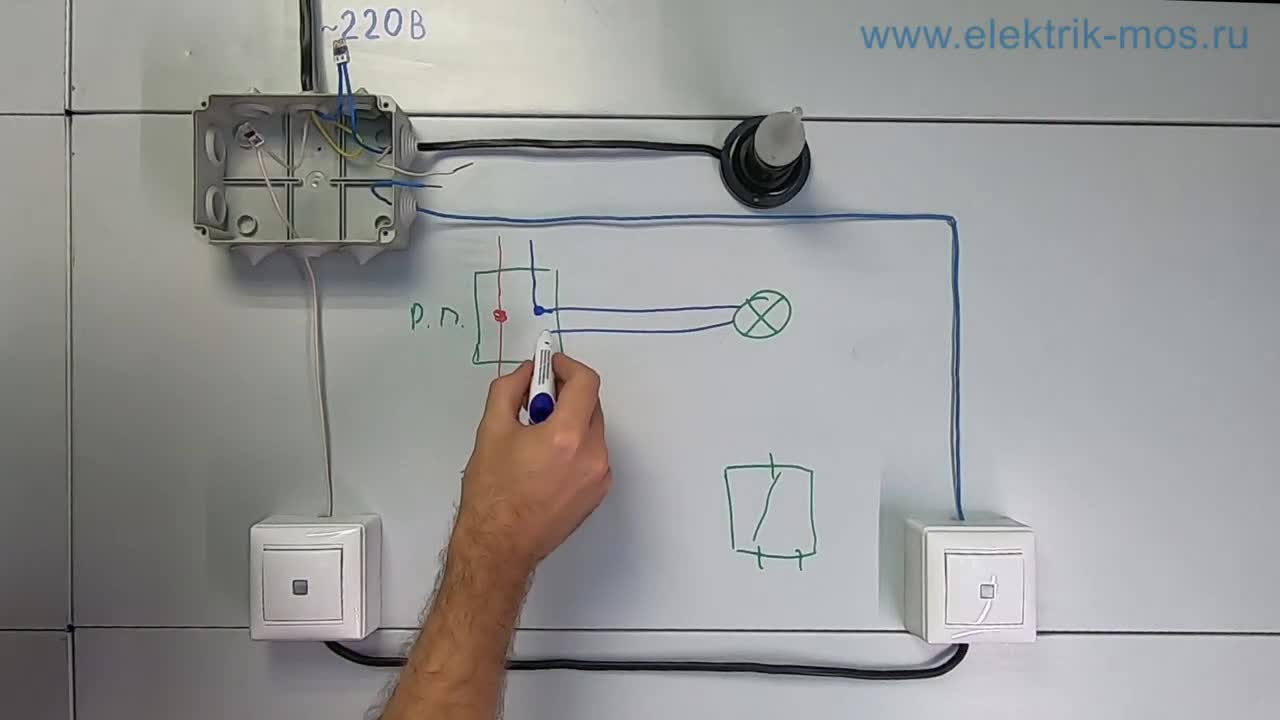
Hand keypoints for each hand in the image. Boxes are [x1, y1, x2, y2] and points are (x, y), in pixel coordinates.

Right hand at [454, 353, 611, 575]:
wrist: (499, 546)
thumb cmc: (493, 495)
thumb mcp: (491, 429)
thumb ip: (510, 389)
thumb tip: (526, 372)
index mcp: (567, 437)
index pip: (585, 382)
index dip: (566, 367)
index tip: (549, 367)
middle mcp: (592, 456)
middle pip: (590, 404)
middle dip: (565, 395)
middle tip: (535, 401)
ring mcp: (599, 476)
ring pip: (592, 429)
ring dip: (570, 421)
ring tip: (536, 437)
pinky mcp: (598, 492)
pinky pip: (592, 453)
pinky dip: (575, 445)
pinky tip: (546, 460)